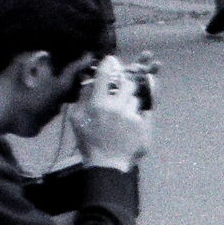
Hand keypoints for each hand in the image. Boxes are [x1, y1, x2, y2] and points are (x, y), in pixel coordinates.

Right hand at [70, 55, 153, 171]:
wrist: (108, 163)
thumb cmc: (90, 142)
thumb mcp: (78, 120)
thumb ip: (82, 98)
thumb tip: (89, 82)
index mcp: (98, 104)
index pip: (105, 75)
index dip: (109, 65)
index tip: (112, 60)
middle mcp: (117, 107)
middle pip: (129, 83)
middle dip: (127, 84)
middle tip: (123, 90)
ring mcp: (133, 115)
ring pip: (137, 98)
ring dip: (132, 102)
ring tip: (123, 117)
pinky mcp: (145, 124)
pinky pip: (145, 110)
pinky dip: (140, 114)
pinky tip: (131, 124)